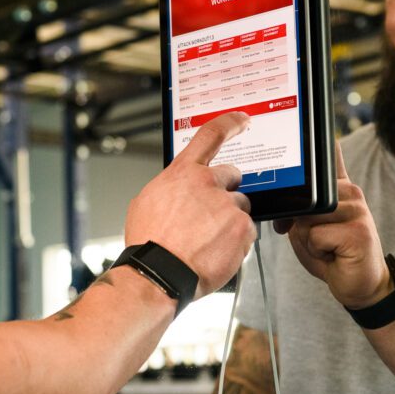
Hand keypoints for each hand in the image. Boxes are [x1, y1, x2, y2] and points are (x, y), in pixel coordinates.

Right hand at [125, 112, 256, 298]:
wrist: (159, 273)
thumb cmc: (149, 243)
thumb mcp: (147, 201)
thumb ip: (171, 186)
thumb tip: (179, 187)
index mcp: (183, 173)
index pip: (211, 135)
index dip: (230, 123)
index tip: (241, 119)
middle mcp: (207, 184)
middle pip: (233, 175)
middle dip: (226, 191)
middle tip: (211, 213)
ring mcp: (227, 206)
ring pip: (240, 206)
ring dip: (230, 219)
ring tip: (208, 239)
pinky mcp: (242, 229)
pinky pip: (247, 231)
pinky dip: (236, 241)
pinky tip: (215, 250)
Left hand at [274, 143, 390, 309]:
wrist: (359, 285)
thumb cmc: (330, 252)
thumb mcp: (309, 226)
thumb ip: (299, 207)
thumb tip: (285, 194)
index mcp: (338, 189)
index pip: (330, 158)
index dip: (324, 140)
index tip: (319, 118)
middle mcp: (350, 193)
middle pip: (304, 196)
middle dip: (296, 220)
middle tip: (310, 237)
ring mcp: (357, 210)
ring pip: (307, 217)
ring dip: (307, 238)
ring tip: (326, 246)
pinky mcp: (359, 231)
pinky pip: (316, 235)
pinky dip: (316, 250)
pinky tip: (334, 255)